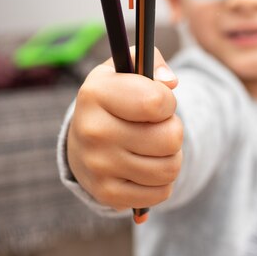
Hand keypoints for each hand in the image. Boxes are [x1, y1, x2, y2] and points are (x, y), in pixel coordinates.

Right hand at [67, 48, 182, 210]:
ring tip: (153, 146)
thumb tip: (170, 82)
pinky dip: (161, 181)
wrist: (83, 142)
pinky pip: (162, 192)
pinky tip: (145, 167)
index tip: (157, 102)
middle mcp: (92, 131)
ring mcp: (98, 166)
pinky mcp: (107, 194)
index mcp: (96, 93)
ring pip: (170, 168)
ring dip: (171, 157)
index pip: (158, 102)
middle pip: (171, 138)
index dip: (168, 102)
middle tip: (156, 127)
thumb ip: (152, 61)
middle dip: (173, 130)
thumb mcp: (128, 68)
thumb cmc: (116, 98)